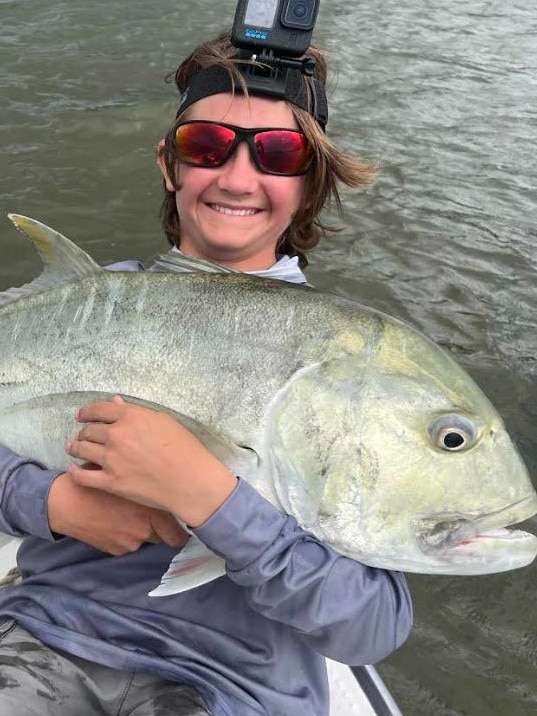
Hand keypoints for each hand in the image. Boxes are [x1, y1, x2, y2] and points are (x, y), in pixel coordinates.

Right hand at [48, 472, 187, 554]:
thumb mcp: (128, 477)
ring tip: (127, 514)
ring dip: (142, 530)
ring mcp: (130, 543)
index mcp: (151, 510)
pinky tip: (115, 521)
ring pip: (146, 539)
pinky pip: (129, 544)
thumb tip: (171, 490)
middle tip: (155, 515)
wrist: (68, 502)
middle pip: (165, 537)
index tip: (184, 526)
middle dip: (162, 529)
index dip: (182, 531)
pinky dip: (126, 535)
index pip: (178, 533)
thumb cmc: (100, 482)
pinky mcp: (116, 550)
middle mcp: (144, 530)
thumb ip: (150, 486)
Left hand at [66, 396, 237, 527]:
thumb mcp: (163, 421)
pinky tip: (73, 469)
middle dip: (83, 431)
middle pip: (89, 430)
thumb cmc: (184, 448)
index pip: (99, 409)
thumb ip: (136, 412)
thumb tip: (116, 403)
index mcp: (130, 417)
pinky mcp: (111, 482)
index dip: (87, 411)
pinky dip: (75, 471)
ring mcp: (112, 459)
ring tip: (72, 447)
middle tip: (82, 434)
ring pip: (82, 449)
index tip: (82, 415)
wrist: (190, 481)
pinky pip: (83, 476)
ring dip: (75, 447)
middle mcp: (117, 435)